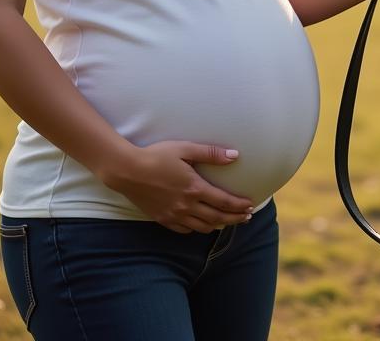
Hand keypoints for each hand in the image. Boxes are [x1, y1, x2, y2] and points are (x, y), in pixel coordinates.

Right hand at [102, 140, 255, 233]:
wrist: (127, 171)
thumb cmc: (157, 156)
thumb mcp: (185, 149)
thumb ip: (211, 153)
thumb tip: (234, 156)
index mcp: (194, 188)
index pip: (224, 202)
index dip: (240, 206)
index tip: (251, 206)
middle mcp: (186, 206)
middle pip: (217, 218)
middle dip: (235, 218)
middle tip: (247, 217)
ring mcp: (174, 215)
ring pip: (202, 227)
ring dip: (219, 225)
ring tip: (228, 221)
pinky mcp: (163, 219)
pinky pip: (185, 230)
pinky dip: (198, 229)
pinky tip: (202, 224)